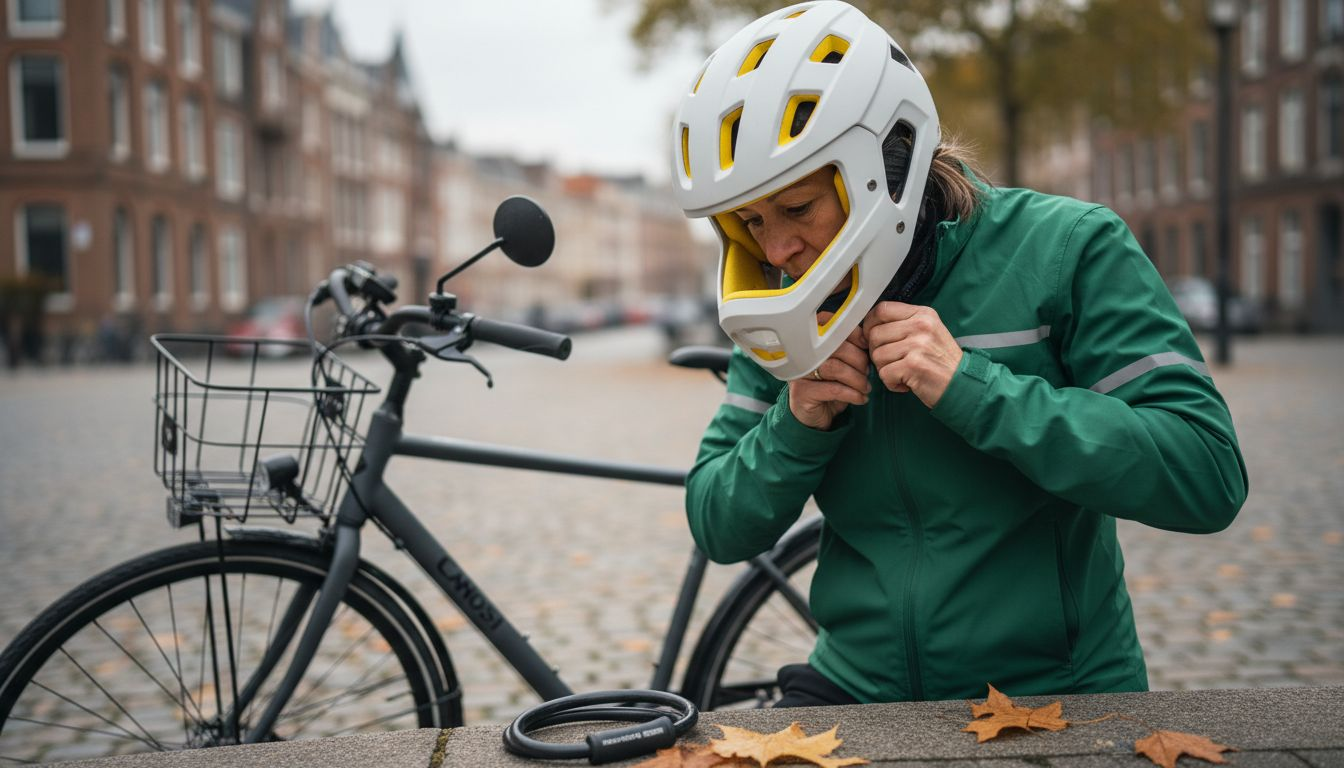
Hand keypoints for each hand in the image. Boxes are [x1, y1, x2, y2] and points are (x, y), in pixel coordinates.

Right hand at [788, 313, 870, 430]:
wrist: (816, 415)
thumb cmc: (831, 386)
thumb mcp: (844, 365)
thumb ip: (851, 349)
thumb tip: (868, 340)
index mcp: (811, 342)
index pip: (831, 324)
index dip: (852, 333)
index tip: (866, 345)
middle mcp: (802, 354)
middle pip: (835, 347)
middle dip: (858, 360)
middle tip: (867, 372)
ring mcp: (799, 372)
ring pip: (834, 368)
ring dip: (857, 379)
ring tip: (865, 387)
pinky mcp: (801, 392)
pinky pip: (833, 389)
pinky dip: (852, 394)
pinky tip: (860, 398)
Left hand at [863, 302, 962, 407]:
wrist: (963, 385)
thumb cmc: (941, 362)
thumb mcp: (927, 333)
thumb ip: (902, 326)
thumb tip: (866, 328)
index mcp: (922, 314)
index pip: (882, 309)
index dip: (870, 325)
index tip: (872, 338)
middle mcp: (921, 325)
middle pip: (875, 334)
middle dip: (877, 352)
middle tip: (894, 363)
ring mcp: (918, 344)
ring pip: (877, 355)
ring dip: (885, 369)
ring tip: (903, 373)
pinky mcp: (914, 364)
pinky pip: (884, 373)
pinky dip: (891, 383)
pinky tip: (907, 383)